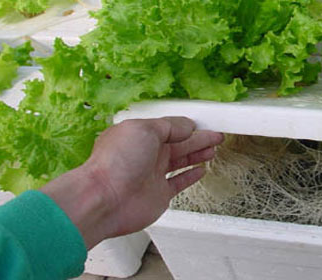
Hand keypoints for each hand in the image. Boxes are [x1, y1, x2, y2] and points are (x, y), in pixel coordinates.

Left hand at [41, 117, 221, 248]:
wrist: (104, 199)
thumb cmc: (116, 162)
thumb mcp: (145, 129)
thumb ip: (170, 126)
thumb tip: (187, 126)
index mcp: (141, 135)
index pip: (170, 127)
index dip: (188, 125)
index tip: (204, 123)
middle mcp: (146, 154)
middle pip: (179, 143)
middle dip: (199, 138)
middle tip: (216, 135)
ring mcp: (153, 174)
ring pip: (181, 160)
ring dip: (197, 154)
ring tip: (213, 149)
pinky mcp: (159, 194)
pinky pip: (179, 182)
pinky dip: (191, 176)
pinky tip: (200, 170)